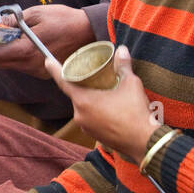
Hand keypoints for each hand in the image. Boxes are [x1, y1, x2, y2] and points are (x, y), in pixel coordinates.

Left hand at [0, 5, 96, 77]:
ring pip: (8, 65)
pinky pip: (21, 65)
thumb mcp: (35, 13)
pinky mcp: (43, 72)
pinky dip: (12, 54)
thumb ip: (12, 22)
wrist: (90, 31)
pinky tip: (14, 42)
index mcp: (26, 51)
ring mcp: (37, 71)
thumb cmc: (64, 19)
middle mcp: (30, 66)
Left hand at [46, 45, 156, 161]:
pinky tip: (110, 108)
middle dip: (83, 84)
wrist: (145, 142)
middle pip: (76, 94)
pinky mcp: (95, 135)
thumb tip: (122, 50)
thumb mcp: (131, 84)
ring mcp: (86, 127)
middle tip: (93, 75)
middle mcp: (80, 115)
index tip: (47, 61)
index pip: (63, 81)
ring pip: (85, 107)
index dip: (55, 69)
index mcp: (83, 101)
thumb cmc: (135, 112)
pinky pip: (92, 118)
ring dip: (92, 99)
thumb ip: (123, 66)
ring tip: (106, 92)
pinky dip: (98, 111)